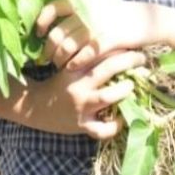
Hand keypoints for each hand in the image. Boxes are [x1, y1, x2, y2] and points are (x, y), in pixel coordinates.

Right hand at [29, 50, 144, 138]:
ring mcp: (80, 108)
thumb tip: (118, 46)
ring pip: (106, 97)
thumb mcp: (69, 68)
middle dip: (127, 62)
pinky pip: (101, 129)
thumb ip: (89, 59)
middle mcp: (78, 87)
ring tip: (131, 87)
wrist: (33, 107)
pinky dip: (114, 126)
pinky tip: (121, 119)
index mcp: (74, 69)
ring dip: (123, 91)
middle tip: (141, 59)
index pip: (97, 52)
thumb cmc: (57, 84)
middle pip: (105, 69)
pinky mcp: (81, 126)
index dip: (117, 47)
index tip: (132, 44)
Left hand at [36, 0, 166, 71]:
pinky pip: (85, 54)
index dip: (42, 21)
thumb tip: (57, 27)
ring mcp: (98, 25)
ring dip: (59, 60)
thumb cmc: (122, 17)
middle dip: (48, 50)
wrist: (150, 20)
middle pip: (57, 33)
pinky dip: (75, 63)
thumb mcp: (99, 8)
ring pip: (67, 47)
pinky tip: (72, 68)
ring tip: (60, 66)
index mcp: (83, 1)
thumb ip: (79, 13)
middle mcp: (88, 12)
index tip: (39, 33)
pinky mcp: (109, 39)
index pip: (53, 7)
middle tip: (46, 60)